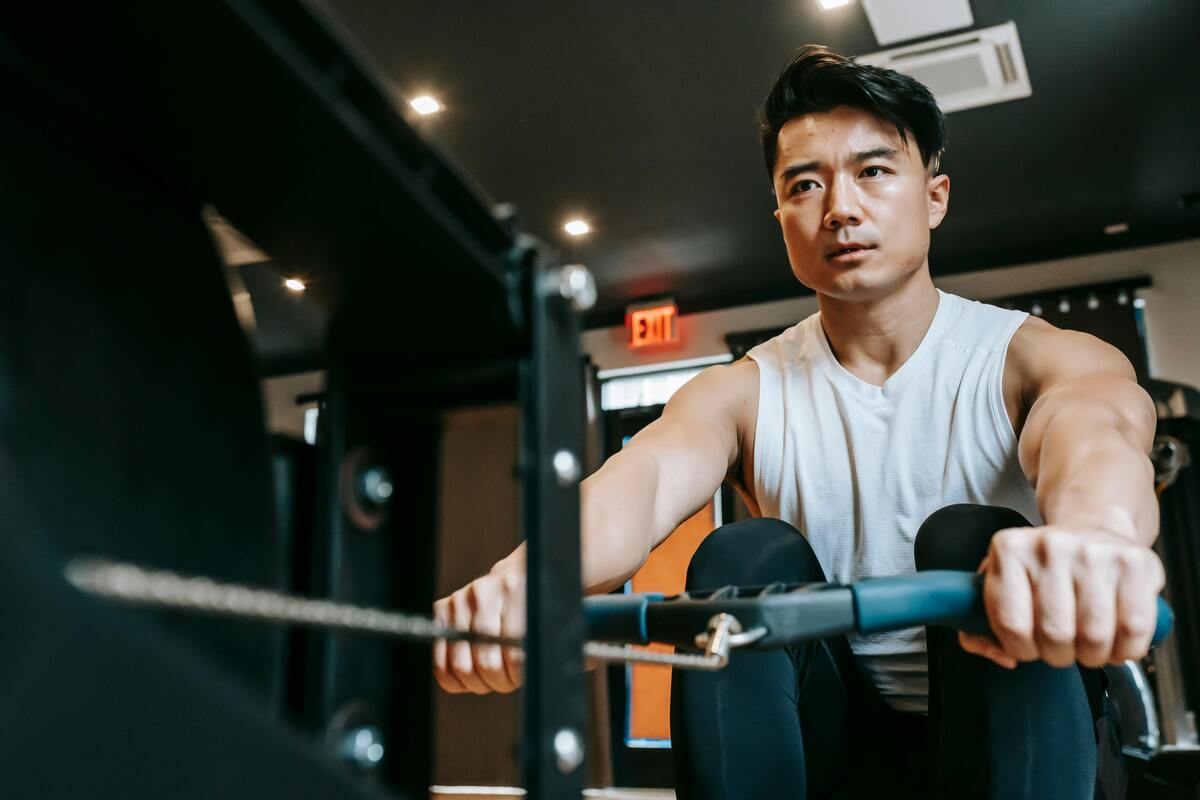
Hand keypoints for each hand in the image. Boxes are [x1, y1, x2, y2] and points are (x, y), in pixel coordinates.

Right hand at [433, 567, 525, 693]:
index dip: (519, 677)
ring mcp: (460, 600)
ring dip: (480, 683)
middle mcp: (484, 592)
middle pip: (487, 664)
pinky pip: (440, 663)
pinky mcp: (442, 608)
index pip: (515, 657)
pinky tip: (471, 677)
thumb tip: (529, 675)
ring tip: (493, 676)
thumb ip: (537, 645)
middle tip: (508, 679)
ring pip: (462, 667)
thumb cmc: (533, 606)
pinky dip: (456, 681)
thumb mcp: (543, 620)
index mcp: (515, 592)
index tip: (522, 676)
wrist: (516, 575)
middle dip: (500, 681)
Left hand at [959, 521, 1164, 668]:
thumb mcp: (1003, 582)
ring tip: (1088, 645)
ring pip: (1094, 636)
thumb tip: (1002, 656)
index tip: (1028, 648)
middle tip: (1062, 647)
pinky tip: (1116, 640)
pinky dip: (1126, 648)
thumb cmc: (1044, 568)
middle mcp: (1050, 545)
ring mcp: (1094, 551)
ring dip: (1092, 655)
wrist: (1092, 529)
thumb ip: (979, 625)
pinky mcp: (1135, 561)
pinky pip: (1134, 628)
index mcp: (1009, 549)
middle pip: (1055, 634)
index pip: (1011, 624)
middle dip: (1058, 655)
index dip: (1021, 649)